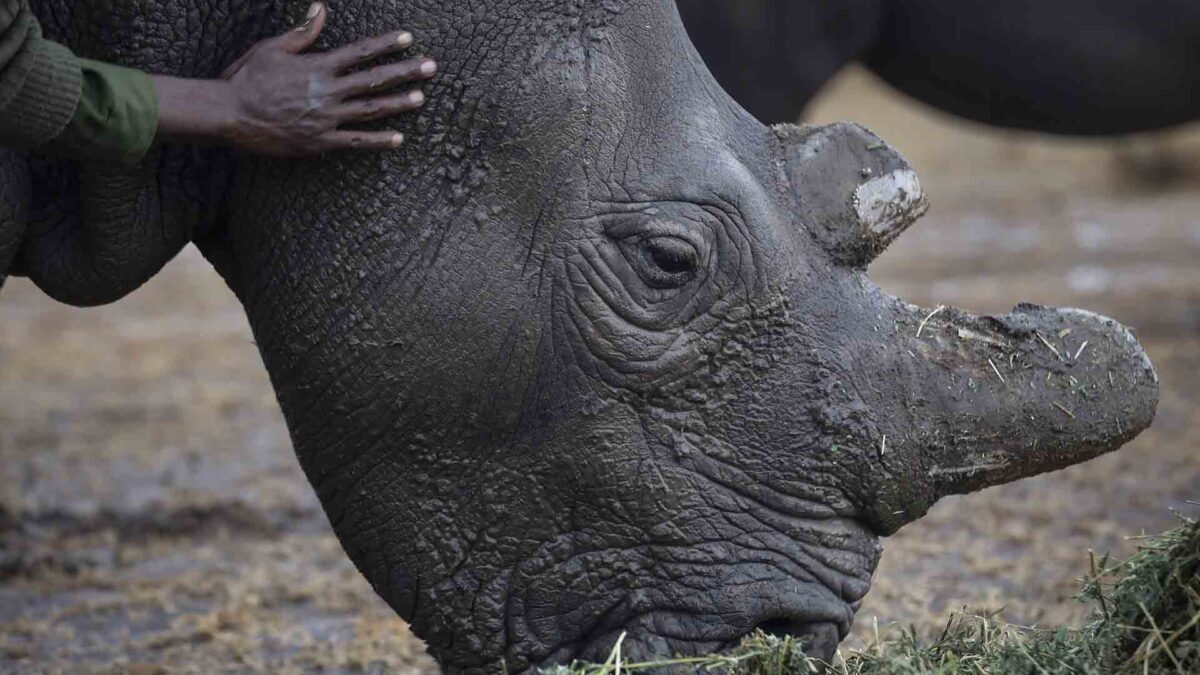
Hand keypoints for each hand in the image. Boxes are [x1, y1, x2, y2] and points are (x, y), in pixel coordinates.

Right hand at [153, 2, 436, 155]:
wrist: (230, 114)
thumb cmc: (247, 79)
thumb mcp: (272, 48)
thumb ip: (303, 32)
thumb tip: (320, 7)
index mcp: (318, 66)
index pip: (361, 52)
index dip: (387, 44)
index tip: (408, 38)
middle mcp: (327, 91)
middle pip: (375, 80)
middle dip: (405, 72)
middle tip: (431, 67)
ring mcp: (327, 118)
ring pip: (371, 110)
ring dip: (399, 103)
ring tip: (421, 97)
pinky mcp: (321, 142)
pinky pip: (356, 142)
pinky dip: (379, 141)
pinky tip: (399, 139)